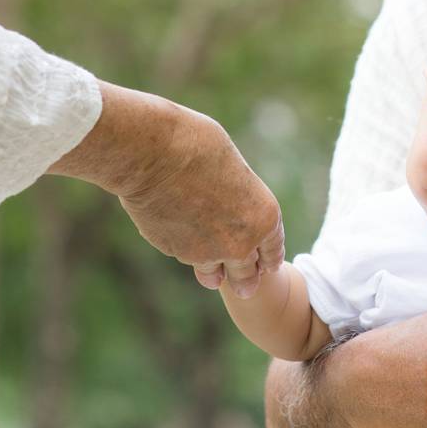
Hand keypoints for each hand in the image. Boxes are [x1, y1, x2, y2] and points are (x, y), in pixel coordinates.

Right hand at [52, 84, 282, 296]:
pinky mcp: (175, 252)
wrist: (153, 155)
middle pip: (247, 274)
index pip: (273, 248)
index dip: (269, 254)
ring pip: (214, 274)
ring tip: (213, 275)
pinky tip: (181, 235)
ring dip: (214, 272)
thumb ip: (238, 193)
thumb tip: (229, 199)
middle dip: (245, 277)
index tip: (266, 261)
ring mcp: (206, 253)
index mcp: (263, 216)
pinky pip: (185, 257)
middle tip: (244, 282)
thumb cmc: (196, 145)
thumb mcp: (233, 165)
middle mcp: (239, 243)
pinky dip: (186, 250)